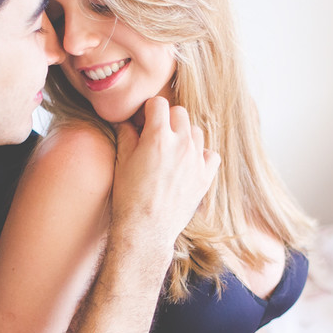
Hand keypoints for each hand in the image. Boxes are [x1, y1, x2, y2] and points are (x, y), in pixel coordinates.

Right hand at [110, 96, 219, 253]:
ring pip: (196, 131)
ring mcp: (196, 160)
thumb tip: (127, 122)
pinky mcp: (205, 177)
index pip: (158, 103)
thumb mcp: (122, 161)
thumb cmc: (129, 197)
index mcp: (159, 136)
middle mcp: (182, 144)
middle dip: (167, 119)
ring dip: (184, 135)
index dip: (147, 110)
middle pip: (180, 113)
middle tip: (155, 135)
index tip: (142, 122)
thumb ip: (126, 135)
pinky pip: (211, 154)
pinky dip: (201, 154)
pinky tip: (188, 162)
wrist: (146, 230)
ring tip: (171, 150)